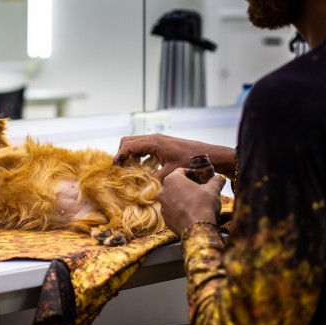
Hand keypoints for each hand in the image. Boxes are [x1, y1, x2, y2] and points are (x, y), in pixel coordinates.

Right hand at [114, 133, 236, 180]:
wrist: (210, 155)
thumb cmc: (193, 162)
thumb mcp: (172, 173)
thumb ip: (154, 178)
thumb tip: (140, 186)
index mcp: (154, 142)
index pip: (128, 145)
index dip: (119, 156)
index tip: (115, 167)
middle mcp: (154, 138)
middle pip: (128, 140)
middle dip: (121, 153)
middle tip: (121, 169)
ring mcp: (157, 140)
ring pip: (135, 142)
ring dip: (129, 154)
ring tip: (130, 169)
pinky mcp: (161, 144)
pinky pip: (143, 146)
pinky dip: (138, 154)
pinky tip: (142, 167)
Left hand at [158, 169, 225, 236]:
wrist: (196, 229)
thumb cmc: (203, 205)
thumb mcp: (213, 190)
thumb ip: (216, 181)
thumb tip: (220, 178)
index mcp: (172, 179)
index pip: (181, 171)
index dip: (192, 173)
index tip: (200, 178)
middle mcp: (163, 191)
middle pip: (175, 184)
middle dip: (186, 186)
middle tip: (198, 190)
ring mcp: (162, 205)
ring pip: (172, 198)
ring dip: (181, 198)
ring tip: (194, 203)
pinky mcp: (165, 218)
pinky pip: (172, 210)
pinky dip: (179, 210)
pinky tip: (190, 214)